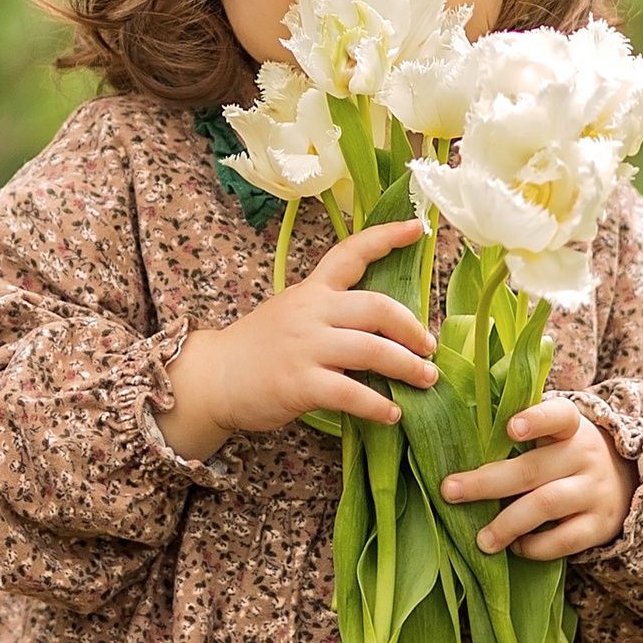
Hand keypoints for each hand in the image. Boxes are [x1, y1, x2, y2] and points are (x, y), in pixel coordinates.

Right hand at [157, 221, 433, 464]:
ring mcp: (305, 347)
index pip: (351, 253)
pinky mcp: (300, 384)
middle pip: (377, 307)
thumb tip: (386, 329)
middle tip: (429, 347)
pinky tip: (393, 414)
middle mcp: (311, 312)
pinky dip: (379, 405)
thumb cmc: (259, 348)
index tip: (420, 227)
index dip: (387, 237)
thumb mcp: (293, 314)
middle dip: (412, 328)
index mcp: (312, 290)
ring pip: (372, 350)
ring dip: (407, 367)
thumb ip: (332, 314)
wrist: (214, 377)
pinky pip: (352, 393)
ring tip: (425, 380)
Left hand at [441, 392, 635, 561]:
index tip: (510, 428)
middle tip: (450, 491)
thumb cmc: (566, 455)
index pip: (558, 416)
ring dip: (507, 523)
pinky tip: (515, 546)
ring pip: (546, 505)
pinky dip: (535, 547)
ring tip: (482, 540)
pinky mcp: (599, 525)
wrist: (626, 481)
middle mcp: (585, 455)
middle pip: (533, 469)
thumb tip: (456, 440)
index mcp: (570, 427)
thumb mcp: (555, 435)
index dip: (535, 420)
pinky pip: (563, 540)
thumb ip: (519, 435)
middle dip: (487, 482)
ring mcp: (595, 491)